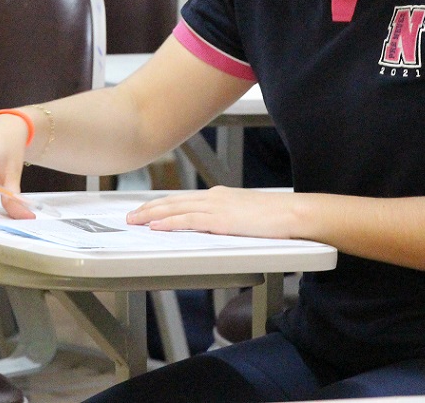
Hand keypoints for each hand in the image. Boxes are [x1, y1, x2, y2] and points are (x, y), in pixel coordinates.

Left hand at [126, 186, 302, 238]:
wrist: (292, 213)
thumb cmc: (274, 216)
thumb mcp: (245, 214)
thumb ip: (227, 218)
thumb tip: (216, 227)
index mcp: (219, 195)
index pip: (183, 199)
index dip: (161, 204)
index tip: (145, 209)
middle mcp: (214, 197)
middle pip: (174, 201)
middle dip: (149, 208)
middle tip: (131, 215)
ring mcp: (217, 207)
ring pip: (176, 209)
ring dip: (152, 214)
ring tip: (135, 220)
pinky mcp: (221, 220)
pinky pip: (189, 221)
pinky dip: (170, 223)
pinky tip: (156, 226)